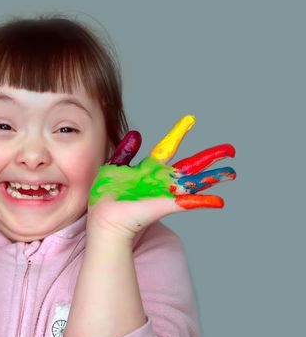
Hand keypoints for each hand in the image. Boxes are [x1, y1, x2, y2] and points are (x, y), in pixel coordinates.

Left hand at [87, 115, 235, 239]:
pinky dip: (203, 202)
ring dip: (214, 177)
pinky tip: (219, 201)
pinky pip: (188, 203)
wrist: (105, 217)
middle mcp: (161, 180)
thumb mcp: (114, 168)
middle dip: (210, 157)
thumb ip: (125, 152)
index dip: (178, 133)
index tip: (190, 119)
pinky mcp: (166, 204)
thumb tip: (136, 134)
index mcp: (149, 169)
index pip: (167, 147)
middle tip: (229, 149)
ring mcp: (166, 192)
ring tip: (231, 172)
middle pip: (191, 165)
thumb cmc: (107, 196)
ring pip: (196, 182)